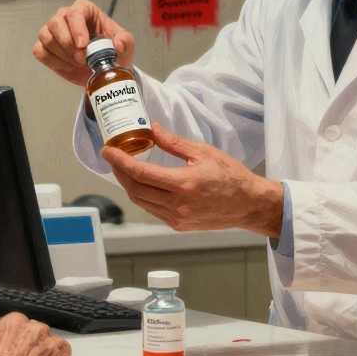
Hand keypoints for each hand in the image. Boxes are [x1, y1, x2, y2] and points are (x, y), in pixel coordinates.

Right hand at [34, 0, 134, 86]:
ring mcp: (52, 31)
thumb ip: (125, 42)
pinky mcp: (45, 47)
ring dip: (62, 54)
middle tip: (82, 59)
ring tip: (77, 63)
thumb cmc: (112, 50)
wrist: (101, 69)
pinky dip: (53, 61)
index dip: (77, 27)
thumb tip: (118, 45)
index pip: (76, 11)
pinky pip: (40, 51)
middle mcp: (65, 16)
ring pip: (46, 37)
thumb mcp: (125, 45)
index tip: (83, 45)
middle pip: (55, 23)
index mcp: (85, 10)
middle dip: (68, 44)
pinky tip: (67, 66)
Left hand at [103, 124, 284, 237]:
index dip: (119, 161)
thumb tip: (152, 130)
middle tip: (113, 157)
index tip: (107, 151)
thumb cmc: (231, 176)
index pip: (140, 173)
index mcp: (183, 184)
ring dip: (128, 185)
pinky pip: (152, 209)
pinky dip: (142, 195)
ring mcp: (177, 218)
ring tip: (124, 169)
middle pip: (135, 188)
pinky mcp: (179, 225)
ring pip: (141, 201)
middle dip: (119, 172)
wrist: (249, 204)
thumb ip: (174, 143)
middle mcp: (177, 205)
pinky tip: (141, 183)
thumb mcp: (203, 153)